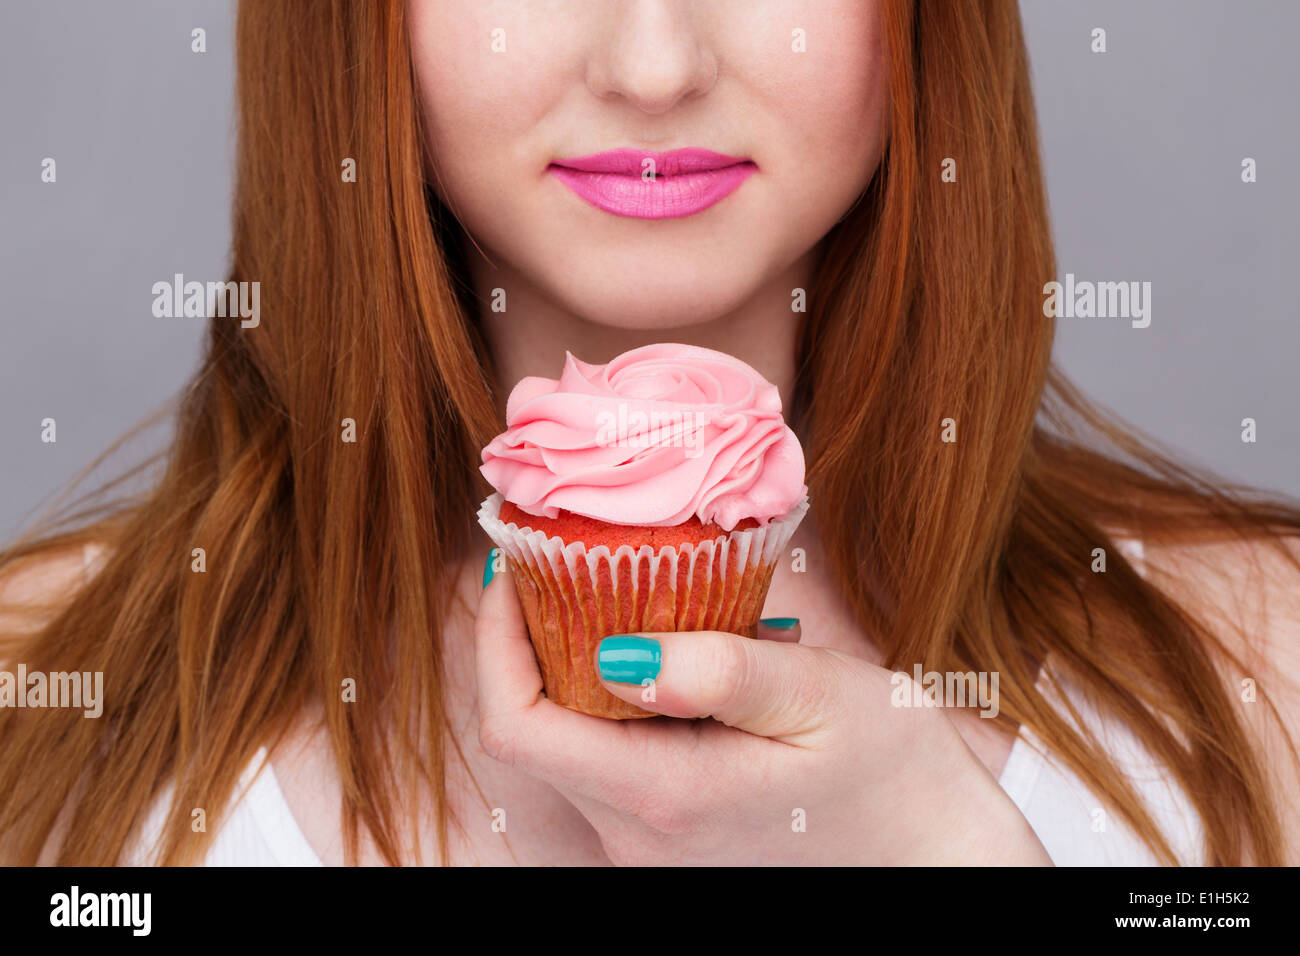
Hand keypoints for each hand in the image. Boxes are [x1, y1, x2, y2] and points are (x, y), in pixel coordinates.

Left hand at [474, 565, 1050, 865]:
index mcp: (663, 797)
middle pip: (531, 731)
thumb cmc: (893, 770)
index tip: (517, 566)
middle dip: (528, 637)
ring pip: (565, 743)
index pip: (514, 727)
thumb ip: (721, 672)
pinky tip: (660, 644)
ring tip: (613, 586)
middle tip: (561, 556)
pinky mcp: (667, 835)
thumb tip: (614, 650)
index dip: (495, 641)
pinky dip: (608, 695)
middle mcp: (636, 837)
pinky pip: (605, 757)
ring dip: (568, 661)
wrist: (933, 854)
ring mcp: (648, 845)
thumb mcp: (819, 697)